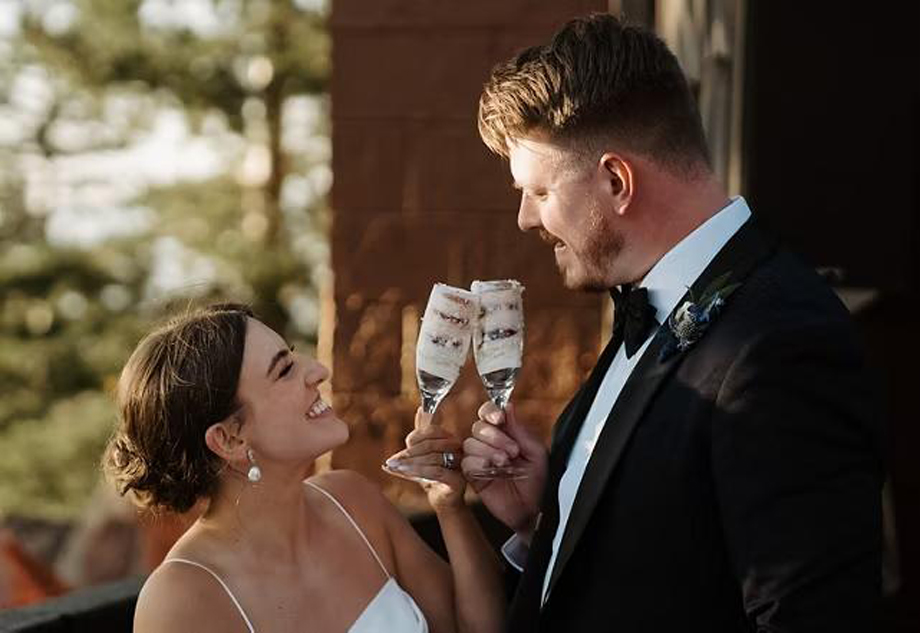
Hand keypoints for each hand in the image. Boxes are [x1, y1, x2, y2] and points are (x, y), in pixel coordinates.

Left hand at [385, 408, 465, 511]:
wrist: (443, 500)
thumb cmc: (433, 476)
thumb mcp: (424, 453)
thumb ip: (422, 434)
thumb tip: (421, 409)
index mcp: (451, 439)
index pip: (432, 430)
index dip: (415, 437)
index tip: (403, 446)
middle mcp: (458, 450)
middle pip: (431, 444)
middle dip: (409, 452)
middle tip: (393, 460)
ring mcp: (460, 465)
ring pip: (432, 458)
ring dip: (410, 463)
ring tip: (397, 467)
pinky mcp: (458, 481)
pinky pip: (436, 472)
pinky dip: (418, 471)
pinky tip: (406, 473)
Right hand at [462, 401, 546, 540]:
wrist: (534, 509)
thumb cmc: (537, 482)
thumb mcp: (536, 453)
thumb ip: (521, 431)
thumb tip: (508, 406)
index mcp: (505, 434)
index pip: (488, 414)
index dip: (490, 412)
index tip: (499, 418)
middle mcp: (489, 444)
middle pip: (478, 427)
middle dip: (495, 437)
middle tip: (513, 451)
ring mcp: (479, 460)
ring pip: (470, 444)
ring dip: (488, 451)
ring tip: (504, 464)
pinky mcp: (473, 476)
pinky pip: (466, 463)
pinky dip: (478, 463)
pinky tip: (490, 470)